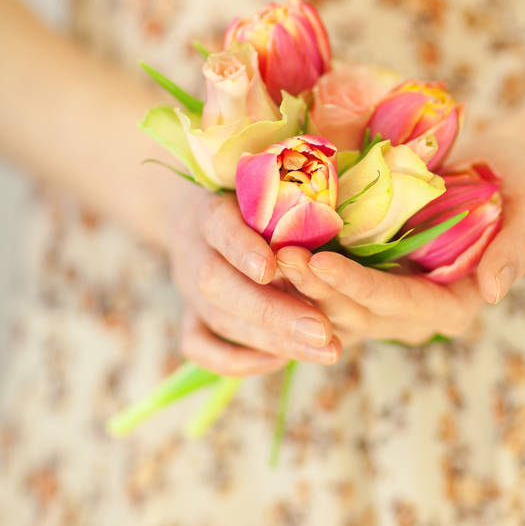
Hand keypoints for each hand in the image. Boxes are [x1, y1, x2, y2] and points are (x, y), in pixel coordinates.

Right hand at [166, 181, 341, 375]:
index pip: (219, 228)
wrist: (192, 210)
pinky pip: (202, 348)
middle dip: (273, 312)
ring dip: (273, 340)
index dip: (243, 248)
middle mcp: (191, 251)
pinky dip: (237, 361)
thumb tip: (338, 164)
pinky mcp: (189, 315)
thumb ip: (283, 174)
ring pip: (219, 321)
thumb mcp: (257, 170)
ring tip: (326, 350)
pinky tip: (281, 362)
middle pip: (219, 286)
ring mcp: (187, 288)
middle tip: (323, 331)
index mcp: (207, 208)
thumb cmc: (245, 185)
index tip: (273, 266)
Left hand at [275, 126, 524, 345]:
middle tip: (276, 254)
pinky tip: (263, 249)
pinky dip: (296, 274)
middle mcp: (413, 314)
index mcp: (454, 305)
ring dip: (297, 285)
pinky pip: (323, 287)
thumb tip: (495, 290)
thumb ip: (519, 247)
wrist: (491, 167)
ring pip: (330, 306)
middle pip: (355, 312)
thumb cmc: (516, 184)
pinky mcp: (361, 278)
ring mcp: (382, 300)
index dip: (358, 288)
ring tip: (262, 251)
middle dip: (314, 288)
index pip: (399, 305)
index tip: (321, 262)